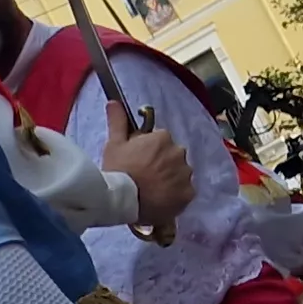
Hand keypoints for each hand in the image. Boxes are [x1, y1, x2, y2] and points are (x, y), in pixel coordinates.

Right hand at [110, 99, 191, 238]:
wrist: (123, 201)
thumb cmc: (117, 170)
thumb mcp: (114, 144)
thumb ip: (118, 121)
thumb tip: (114, 102)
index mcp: (162, 138)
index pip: (160, 140)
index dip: (149, 150)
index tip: (138, 160)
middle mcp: (178, 152)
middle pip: (172, 156)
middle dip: (162, 163)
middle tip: (145, 176)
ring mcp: (185, 173)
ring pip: (180, 173)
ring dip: (170, 179)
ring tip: (153, 190)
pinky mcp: (188, 193)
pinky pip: (184, 191)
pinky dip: (175, 195)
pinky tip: (161, 199)